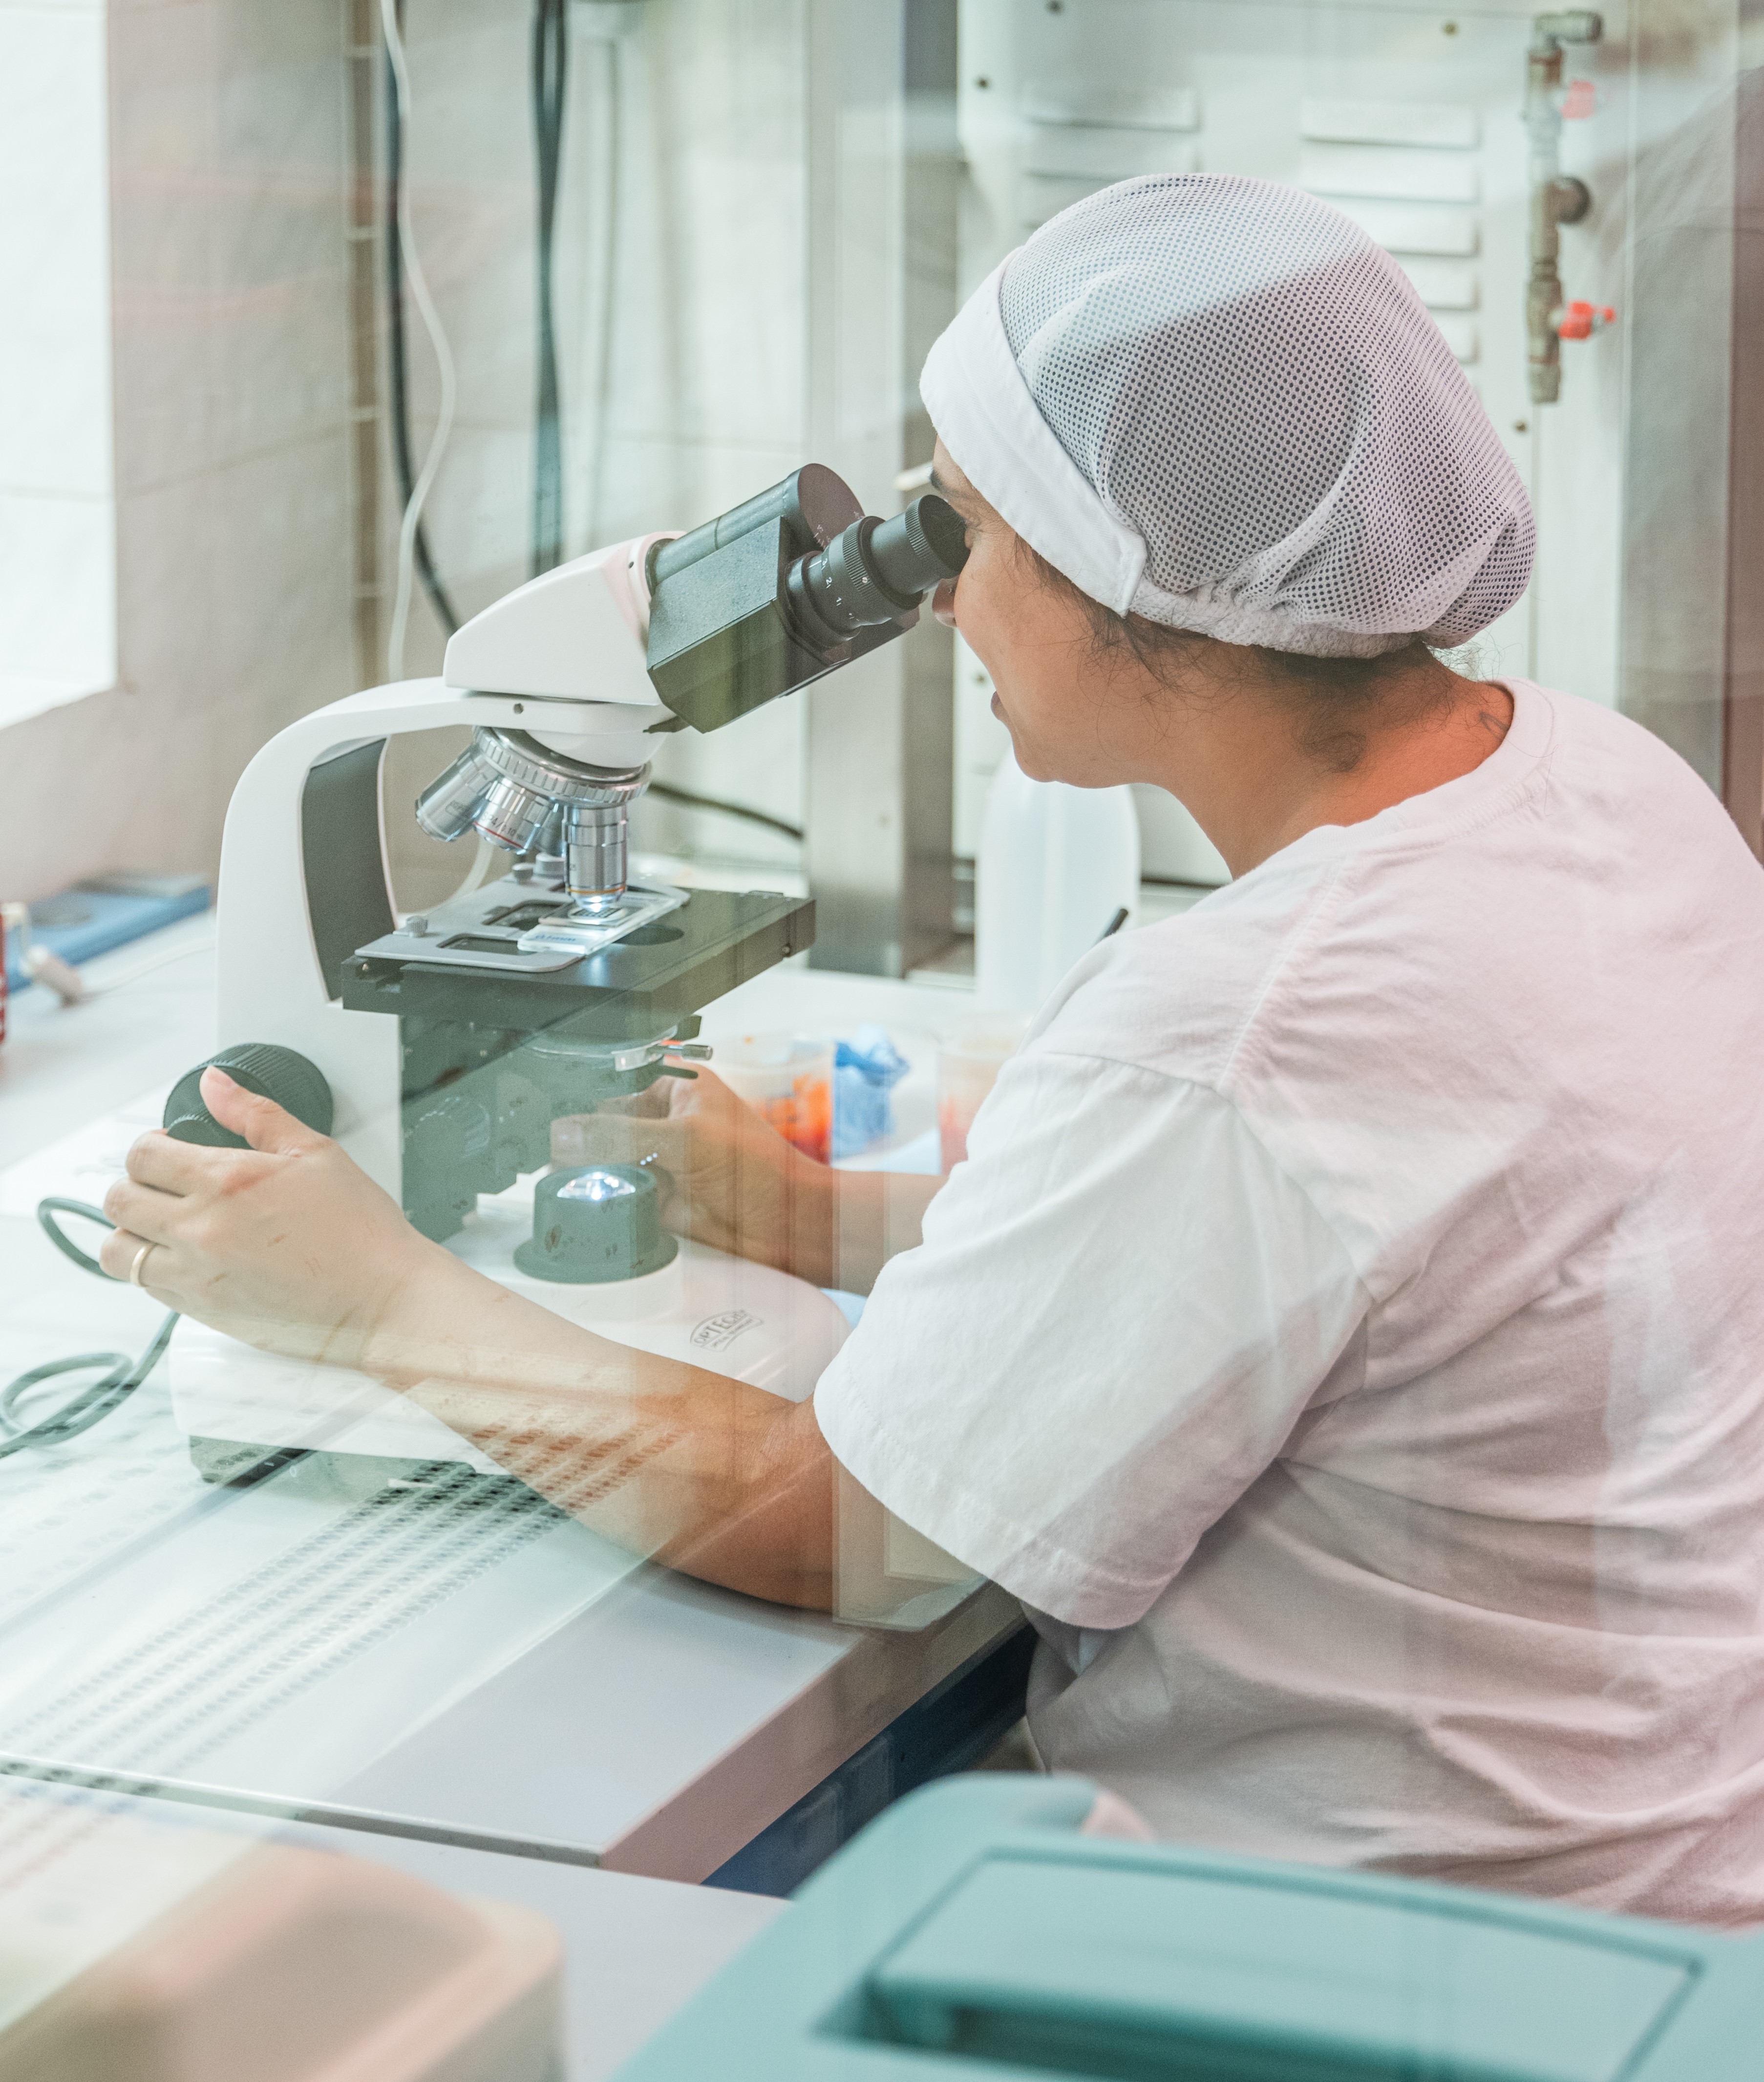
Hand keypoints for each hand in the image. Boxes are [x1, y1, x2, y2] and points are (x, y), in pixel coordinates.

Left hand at [100, 1068, 442, 1370]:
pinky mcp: (203, 1311)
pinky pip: (147, 1286)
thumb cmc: (360, 1231)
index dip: (152, 1146)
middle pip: (120, 1200)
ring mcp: (197, 1275)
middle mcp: (202, 1229)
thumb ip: (255, 1113)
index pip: (143, 1155)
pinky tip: (190, 1256)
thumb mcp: (315, 1152)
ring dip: (134, 1232)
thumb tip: (215, 1083)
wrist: (384, 1300)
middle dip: (136, 1184)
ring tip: (165, 1225)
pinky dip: (155, 1267)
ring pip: (118, 1251)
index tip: (171, 1149)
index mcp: (227, 1181)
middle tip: (166, 1184)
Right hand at [552, 1066, 834, 1281]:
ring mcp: (662, 1160)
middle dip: (582, 1141)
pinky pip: (619, 1196)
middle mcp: (667, 1121)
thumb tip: (566, 1133)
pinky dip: (605, 1201)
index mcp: (677, 1088)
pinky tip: (592, 1203)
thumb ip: (621, 1136)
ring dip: (591, 1173)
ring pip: (607, 1162)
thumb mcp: (686, 1139)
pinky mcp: (658, 1198)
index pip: (615, 1082)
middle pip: (604, 1125)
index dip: (584, 1097)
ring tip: (573, 1181)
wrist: (787, 1227)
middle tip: (557, 1155)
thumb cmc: (760, 1170)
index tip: (555, 1115)